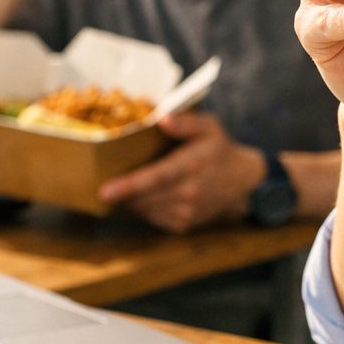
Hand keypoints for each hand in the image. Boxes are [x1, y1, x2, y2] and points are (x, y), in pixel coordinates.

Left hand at [97, 111, 263, 232]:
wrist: (241, 181)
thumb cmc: (218, 149)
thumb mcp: (209, 127)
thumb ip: (186, 122)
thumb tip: (162, 118)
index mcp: (192, 166)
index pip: (157, 177)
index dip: (129, 186)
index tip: (105, 191)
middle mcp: (189, 193)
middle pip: (144, 197)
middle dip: (121, 193)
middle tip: (103, 184)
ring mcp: (187, 212)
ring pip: (145, 209)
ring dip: (131, 200)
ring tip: (125, 186)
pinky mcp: (183, 225)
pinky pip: (152, 218)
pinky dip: (143, 207)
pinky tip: (146, 195)